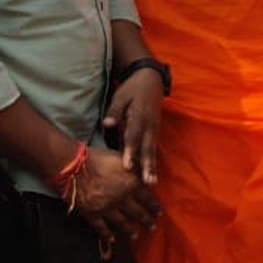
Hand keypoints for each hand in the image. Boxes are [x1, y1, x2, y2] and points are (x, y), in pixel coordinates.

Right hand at [72, 146, 160, 242]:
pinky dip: (107, 234)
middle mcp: (122, 198)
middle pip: (138, 213)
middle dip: (147, 221)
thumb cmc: (97, 158)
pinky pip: (101, 227)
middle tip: (152, 227)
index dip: (154, 206)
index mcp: (132, 184)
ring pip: (122, 223)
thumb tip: (146, 175)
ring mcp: (107, 208)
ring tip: (136, 235)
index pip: (147, 198)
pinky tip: (112, 239)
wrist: (73, 165)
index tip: (159, 213)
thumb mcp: (122, 158)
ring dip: (130, 230)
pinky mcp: (92, 214)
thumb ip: (135, 168)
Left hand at [102, 67, 163, 183]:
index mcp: (140, 116)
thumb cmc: (132, 89)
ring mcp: (154, 129)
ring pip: (152, 151)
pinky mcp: (155, 131)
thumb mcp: (120, 96)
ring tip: (152, 183)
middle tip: (147, 182)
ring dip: (152, 167)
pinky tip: (151, 174)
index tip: (127, 167)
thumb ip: (114, 111)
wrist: (151, 79)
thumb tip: (107, 124)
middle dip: (147, 166)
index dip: (130, 151)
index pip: (133, 136)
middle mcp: (149, 125)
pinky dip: (152, 162)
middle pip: (147, 148)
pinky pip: (153, 149)